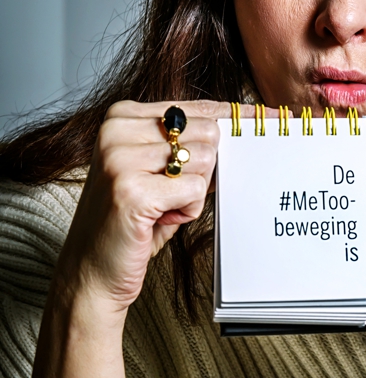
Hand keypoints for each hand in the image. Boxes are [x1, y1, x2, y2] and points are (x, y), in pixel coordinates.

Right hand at [56, 101, 278, 315]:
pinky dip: (187, 211)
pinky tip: (159, 220)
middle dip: (202, 171)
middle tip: (171, 195)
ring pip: (206, 160)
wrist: (92, 270)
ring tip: (162, 208)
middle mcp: (116, 130)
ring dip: (193, 193)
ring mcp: (121, 159)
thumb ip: (188, 146)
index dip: (231, 118)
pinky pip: (195, 191)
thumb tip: (241, 127)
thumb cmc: (132, 221)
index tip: (262, 115)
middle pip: (207, 133)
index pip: (196, 107)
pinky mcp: (132, 190)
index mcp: (122, 116)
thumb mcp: (158, 173)